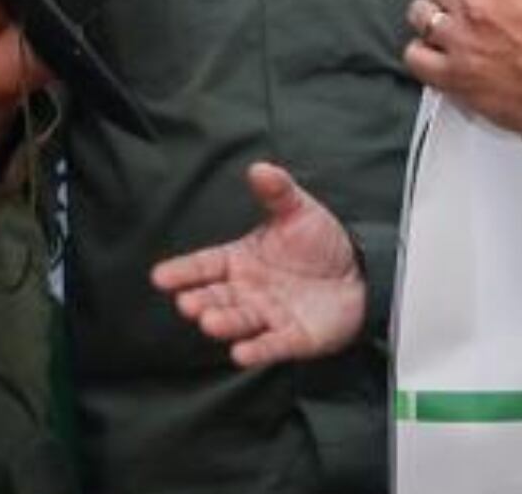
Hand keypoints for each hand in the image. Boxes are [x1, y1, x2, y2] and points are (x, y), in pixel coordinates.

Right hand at [150, 163, 365, 367]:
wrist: (361, 272)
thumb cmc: (319, 242)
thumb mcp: (298, 211)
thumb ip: (277, 191)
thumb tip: (259, 167)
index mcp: (241, 260)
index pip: (206, 265)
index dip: (183, 272)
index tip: (159, 277)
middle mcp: (248, 291)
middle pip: (217, 297)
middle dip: (201, 301)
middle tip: (187, 304)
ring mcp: (269, 316)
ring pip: (241, 321)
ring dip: (225, 324)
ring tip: (210, 322)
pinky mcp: (294, 338)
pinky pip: (273, 345)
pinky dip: (257, 350)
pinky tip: (241, 354)